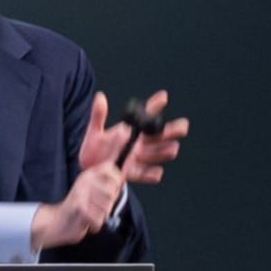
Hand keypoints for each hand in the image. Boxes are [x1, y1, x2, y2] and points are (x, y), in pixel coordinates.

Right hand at [33, 161, 124, 248]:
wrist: (56, 221)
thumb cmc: (77, 207)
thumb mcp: (91, 189)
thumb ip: (106, 183)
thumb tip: (122, 180)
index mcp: (88, 175)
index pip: (110, 168)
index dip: (117, 179)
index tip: (114, 187)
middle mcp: (84, 181)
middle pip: (113, 192)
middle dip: (109, 204)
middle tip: (97, 206)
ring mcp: (81, 193)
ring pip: (107, 207)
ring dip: (101, 215)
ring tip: (91, 214)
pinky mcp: (79, 207)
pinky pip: (99, 219)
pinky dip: (95, 225)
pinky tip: (87, 222)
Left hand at [77, 90, 191, 182]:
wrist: (88, 169)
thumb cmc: (95, 148)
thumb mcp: (95, 131)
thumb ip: (98, 115)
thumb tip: (99, 96)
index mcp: (132, 131)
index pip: (146, 117)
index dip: (154, 106)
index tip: (162, 97)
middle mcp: (138, 144)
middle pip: (159, 136)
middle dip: (172, 131)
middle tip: (181, 127)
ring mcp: (136, 158)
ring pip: (155, 154)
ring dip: (163, 152)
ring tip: (172, 148)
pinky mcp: (129, 172)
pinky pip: (142, 174)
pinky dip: (150, 174)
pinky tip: (157, 173)